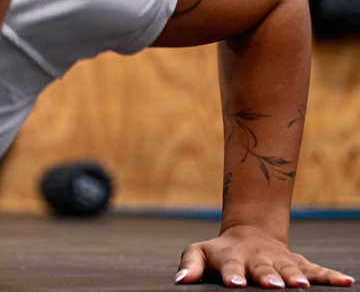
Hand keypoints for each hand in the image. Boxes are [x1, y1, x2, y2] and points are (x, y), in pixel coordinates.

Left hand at [175, 225, 354, 287]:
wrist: (247, 235)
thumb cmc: (218, 253)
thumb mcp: (199, 253)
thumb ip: (189, 265)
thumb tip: (180, 281)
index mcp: (230, 256)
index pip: (230, 265)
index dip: (232, 275)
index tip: (235, 284)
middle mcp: (256, 257)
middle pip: (262, 267)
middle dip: (268, 277)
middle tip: (274, 286)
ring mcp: (278, 259)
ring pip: (288, 267)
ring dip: (296, 276)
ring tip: (301, 285)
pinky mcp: (297, 262)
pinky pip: (315, 269)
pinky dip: (330, 276)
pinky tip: (345, 282)